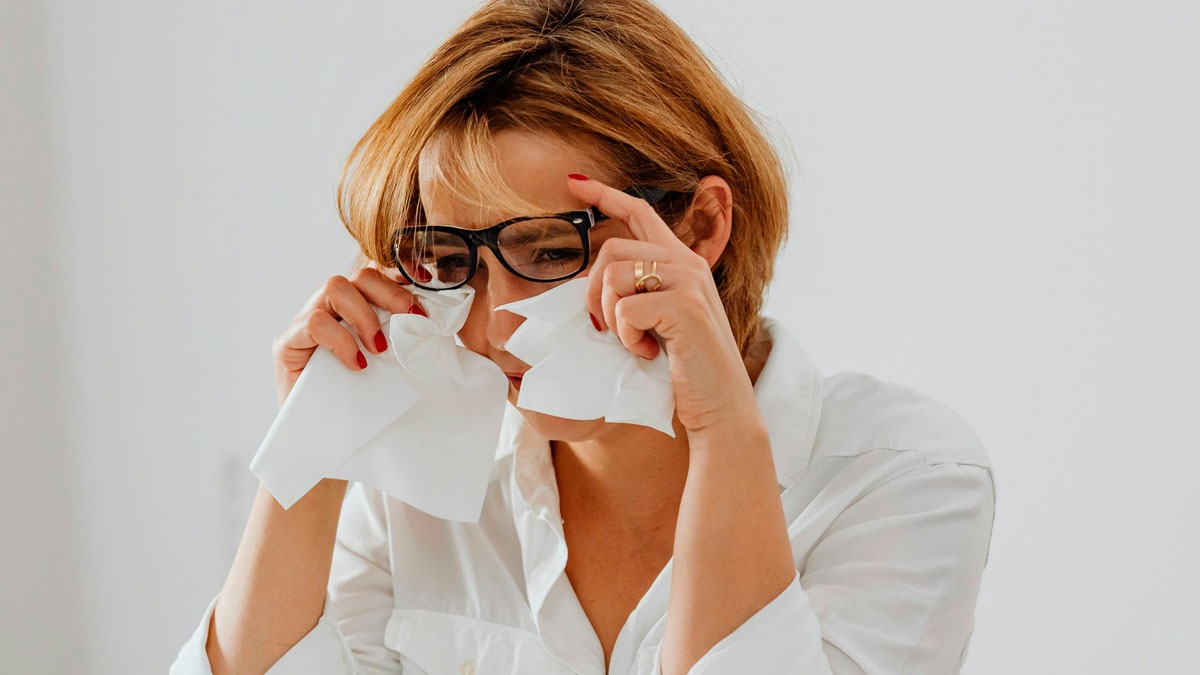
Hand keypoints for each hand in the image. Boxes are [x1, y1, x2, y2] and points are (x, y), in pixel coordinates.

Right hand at [271, 261, 425, 406]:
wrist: (322, 439)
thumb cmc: (357, 401)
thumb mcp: (388, 363)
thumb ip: (400, 337)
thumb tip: (431, 320)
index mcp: (353, 310)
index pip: (375, 276)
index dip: (400, 274)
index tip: (426, 282)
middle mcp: (328, 309)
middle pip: (358, 276)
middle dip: (390, 293)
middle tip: (412, 319)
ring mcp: (304, 323)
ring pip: (335, 288)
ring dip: (365, 315)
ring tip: (379, 349)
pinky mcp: (287, 343)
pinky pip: (315, 323)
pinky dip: (342, 341)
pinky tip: (357, 364)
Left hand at [569, 174, 757, 433]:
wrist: (721, 407)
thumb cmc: (685, 370)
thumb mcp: (661, 322)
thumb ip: (638, 293)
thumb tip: (590, 284)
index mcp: (682, 262)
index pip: (640, 211)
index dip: (605, 194)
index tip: (575, 182)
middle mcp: (687, 263)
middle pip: (612, 248)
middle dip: (593, 290)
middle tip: (605, 328)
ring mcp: (688, 282)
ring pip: (613, 276)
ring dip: (610, 317)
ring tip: (635, 341)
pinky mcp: (684, 306)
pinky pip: (624, 310)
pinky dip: (626, 337)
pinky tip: (647, 352)